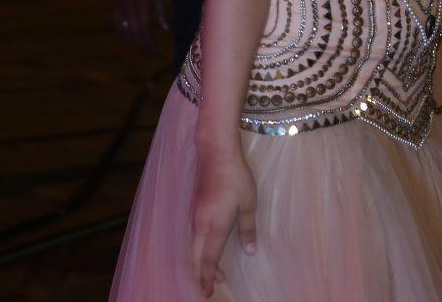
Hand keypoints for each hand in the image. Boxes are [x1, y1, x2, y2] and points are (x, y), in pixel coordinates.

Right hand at [113, 0, 168, 51]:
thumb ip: (161, 10)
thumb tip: (165, 27)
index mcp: (142, 7)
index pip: (145, 31)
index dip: (149, 42)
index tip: (154, 49)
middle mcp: (130, 9)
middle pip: (135, 33)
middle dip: (141, 43)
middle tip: (148, 49)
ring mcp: (120, 6)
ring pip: (124, 28)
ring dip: (131, 38)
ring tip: (138, 43)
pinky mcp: (114, 1)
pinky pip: (116, 20)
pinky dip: (120, 29)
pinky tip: (124, 33)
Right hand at [189, 145, 256, 297]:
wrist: (215, 154)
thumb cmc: (235, 178)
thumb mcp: (248, 203)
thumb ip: (248, 229)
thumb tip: (250, 251)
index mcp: (213, 227)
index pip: (208, 261)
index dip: (207, 278)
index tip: (207, 292)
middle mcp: (199, 225)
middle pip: (195, 258)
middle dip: (200, 275)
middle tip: (208, 289)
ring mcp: (194, 216)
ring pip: (192, 247)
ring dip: (200, 262)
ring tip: (214, 271)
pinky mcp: (193, 207)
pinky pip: (192, 236)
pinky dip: (197, 248)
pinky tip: (206, 247)